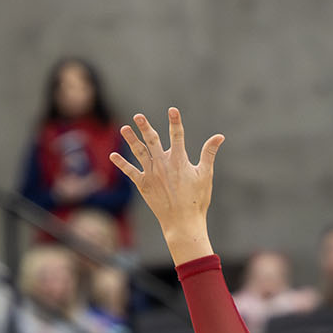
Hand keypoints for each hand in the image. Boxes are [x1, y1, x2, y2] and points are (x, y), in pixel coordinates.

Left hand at [109, 108, 219, 265]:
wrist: (182, 222)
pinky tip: (113, 155)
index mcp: (179, 161)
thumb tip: (219, 136)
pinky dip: (122, 164)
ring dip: (131, 140)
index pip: (177, 136)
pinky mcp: (143, 185)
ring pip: (139, 153)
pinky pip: (130, 172)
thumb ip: (209, 153)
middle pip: (153, 141)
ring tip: (124, 128)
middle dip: (145, 127)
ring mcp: (151, 175)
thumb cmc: (197, 200)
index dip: (175, 122)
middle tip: (138, 116)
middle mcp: (163, 165)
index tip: (172, 110)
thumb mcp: (205, 175)